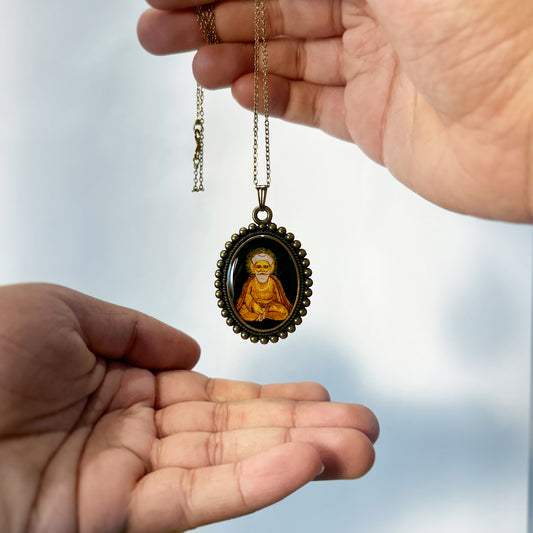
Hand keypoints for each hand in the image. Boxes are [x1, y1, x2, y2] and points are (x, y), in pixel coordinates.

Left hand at [0, 284, 377, 532]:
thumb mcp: (63, 314)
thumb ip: (133, 330)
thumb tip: (189, 349)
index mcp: (124, 388)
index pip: (216, 396)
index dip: (271, 397)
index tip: (318, 395)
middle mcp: (135, 437)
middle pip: (238, 435)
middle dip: (305, 432)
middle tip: (363, 429)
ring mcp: (127, 481)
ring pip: (231, 469)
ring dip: (299, 458)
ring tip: (357, 449)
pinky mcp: (113, 519)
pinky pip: (200, 498)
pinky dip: (256, 480)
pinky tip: (304, 463)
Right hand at [137, 0, 532, 221]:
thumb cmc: (496, 30)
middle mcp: (379, 9)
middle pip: (276, 6)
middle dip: (212, 14)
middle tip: (158, 25)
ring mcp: (375, 66)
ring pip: (287, 55)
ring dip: (233, 56)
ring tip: (188, 61)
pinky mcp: (375, 118)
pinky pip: (312, 104)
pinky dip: (271, 97)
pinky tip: (235, 90)